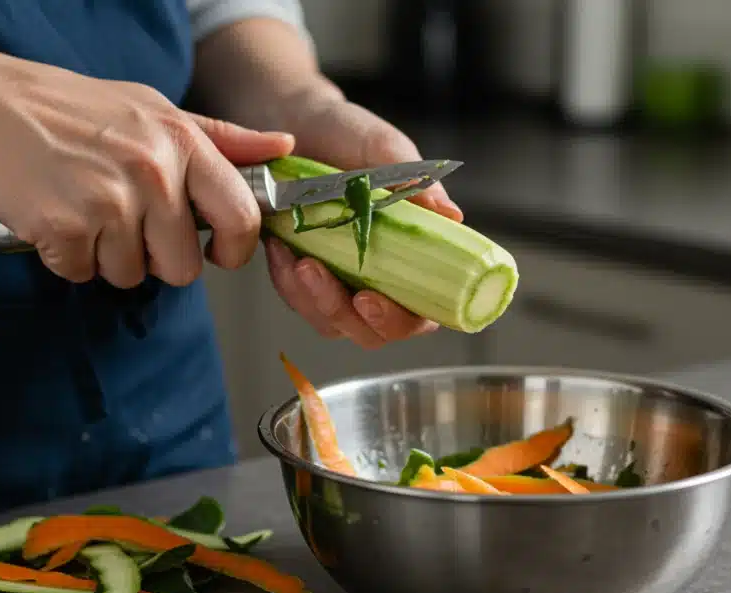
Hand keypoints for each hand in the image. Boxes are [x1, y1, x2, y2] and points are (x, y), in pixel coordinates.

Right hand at [0, 48, 293, 285]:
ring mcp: (107, 203)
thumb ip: (221, 138)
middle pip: (181, 268)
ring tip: (84, 208)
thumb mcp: (154, 110)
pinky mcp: (64, 229)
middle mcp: (151, 173)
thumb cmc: (72, 108)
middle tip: (125, 221)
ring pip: (129, 276)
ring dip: (106, 256)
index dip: (234, 248)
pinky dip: (67, 257)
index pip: (240, 217)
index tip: (216, 251)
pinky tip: (55, 216)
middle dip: (156, 259)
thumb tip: (282, 146)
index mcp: (181, 142)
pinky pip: (82, 274)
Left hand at [264, 91, 462, 349]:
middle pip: (372, 331)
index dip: (400, 320)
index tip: (370, 299)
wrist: (299, 122)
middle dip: (342, 313)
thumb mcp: (385, 149)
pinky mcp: (307, 275)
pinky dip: (287, 281)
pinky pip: (297, 298)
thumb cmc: (350, 134)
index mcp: (418, 255)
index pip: (423, 314)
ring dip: (309, 299)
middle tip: (314, 272)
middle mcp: (383, 276)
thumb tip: (450, 214)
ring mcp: (343, 280)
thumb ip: (416, 181)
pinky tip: (279, 249)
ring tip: (294, 257)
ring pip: (330, 321)